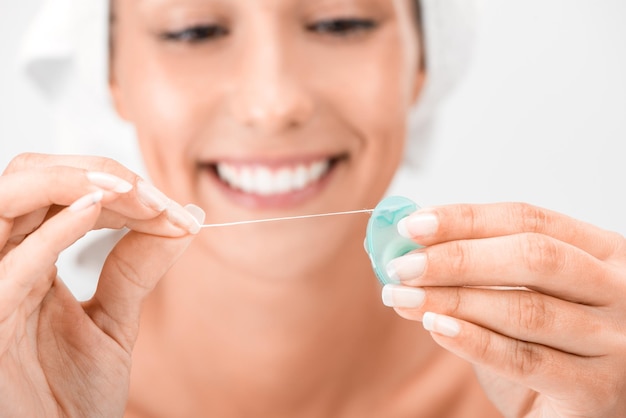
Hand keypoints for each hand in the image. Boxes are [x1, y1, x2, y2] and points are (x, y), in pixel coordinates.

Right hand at [0, 153, 203, 416]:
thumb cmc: (71, 395)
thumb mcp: (114, 320)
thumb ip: (139, 266)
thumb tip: (187, 217)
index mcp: (28, 259)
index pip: (61, 191)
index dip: (118, 185)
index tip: (172, 208)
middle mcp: (4, 263)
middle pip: (29, 179)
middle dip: (96, 171)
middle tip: (155, 196)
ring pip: (8, 200)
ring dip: (73, 181)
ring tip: (131, 191)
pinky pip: (12, 265)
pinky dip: (54, 229)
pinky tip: (96, 206)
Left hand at [380, 202, 625, 416]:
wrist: (570, 411)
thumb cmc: (541, 345)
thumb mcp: (515, 296)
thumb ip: (475, 269)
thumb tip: (406, 247)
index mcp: (601, 252)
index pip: (529, 220)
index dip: (466, 219)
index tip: (412, 225)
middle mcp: (617, 290)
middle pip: (534, 257)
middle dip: (458, 258)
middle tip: (403, 265)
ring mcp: (614, 341)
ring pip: (526, 309)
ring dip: (453, 300)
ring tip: (404, 297)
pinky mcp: (597, 390)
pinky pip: (525, 360)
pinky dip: (474, 341)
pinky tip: (436, 326)